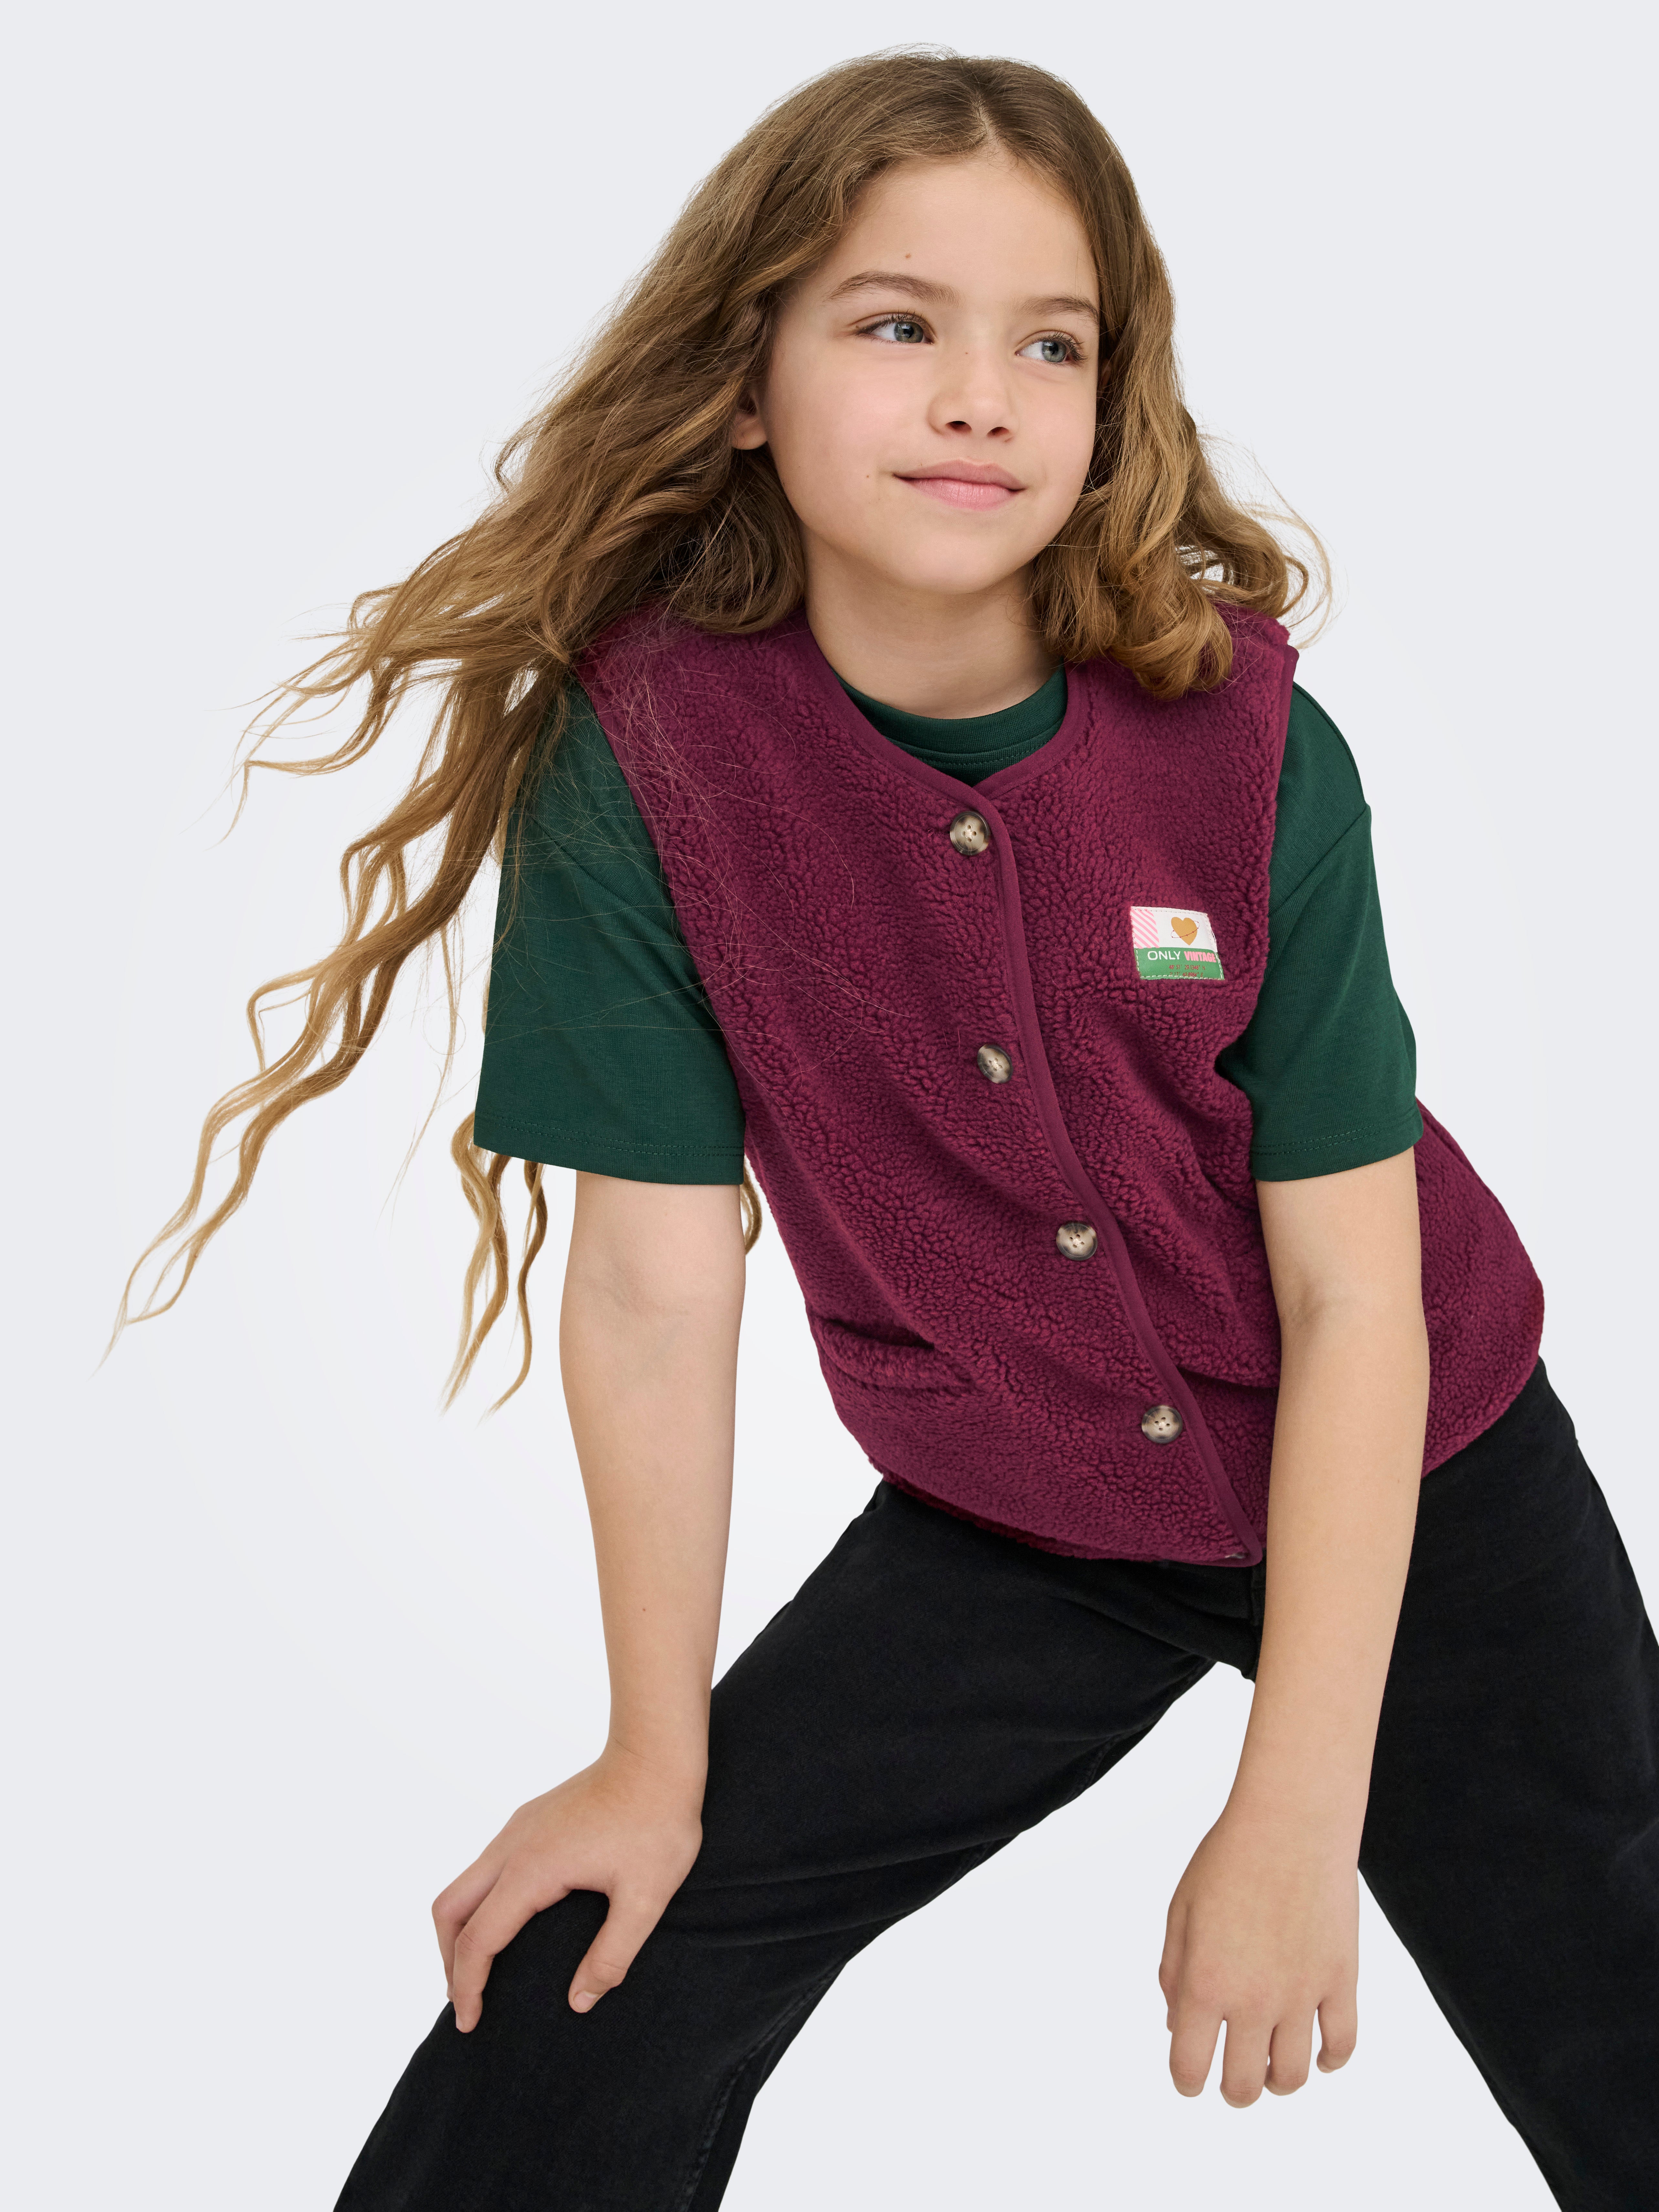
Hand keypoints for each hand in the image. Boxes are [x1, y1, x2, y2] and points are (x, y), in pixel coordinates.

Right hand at [431, 1744, 704, 2030]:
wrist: (657, 1754)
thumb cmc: (658, 1821)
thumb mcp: (646, 1898)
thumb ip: (612, 1955)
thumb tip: (579, 2002)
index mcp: (533, 1868)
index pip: (479, 1939)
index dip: (468, 1986)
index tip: (470, 2024)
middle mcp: (513, 1846)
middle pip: (450, 1908)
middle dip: (448, 1959)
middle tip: (466, 2001)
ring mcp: (519, 1829)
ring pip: (464, 1884)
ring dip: (461, 1929)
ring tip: (479, 1970)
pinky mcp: (531, 1820)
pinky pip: (487, 1868)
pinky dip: (480, 1904)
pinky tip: (507, 1922)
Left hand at [1158, 1808, 1359, 2105]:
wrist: (1291, 1822)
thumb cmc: (1228, 1858)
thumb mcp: (1181, 1910)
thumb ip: (1173, 1972)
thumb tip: (1176, 2025)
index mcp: (1204, 1982)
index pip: (1189, 2067)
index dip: (1186, 2082)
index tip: (1190, 2078)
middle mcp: (1252, 1999)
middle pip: (1242, 2087)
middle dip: (1232, 2090)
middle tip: (1231, 2076)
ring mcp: (1301, 1994)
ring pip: (1293, 2077)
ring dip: (1277, 2082)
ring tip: (1270, 2066)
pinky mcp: (1341, 1981)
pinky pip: (1342, 2045)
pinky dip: (1330, 2060)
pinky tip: (1318, 2055)